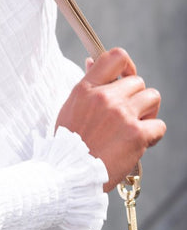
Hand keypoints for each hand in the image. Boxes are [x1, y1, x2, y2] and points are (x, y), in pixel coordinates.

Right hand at [56, 48, 165, 191]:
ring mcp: (123, 114)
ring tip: (136, 125)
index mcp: (87, 88)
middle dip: (136, 97)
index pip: (115, 57)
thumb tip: (92, 62)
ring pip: (153, 97)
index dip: (127, 65)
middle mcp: (106, 97)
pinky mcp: (137, 134)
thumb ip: (87, 84)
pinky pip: (159, 125)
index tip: (126, 78)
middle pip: (137, 82)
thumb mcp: (72, 106)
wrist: (70, 172)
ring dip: (148, 111)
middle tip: (129, 114)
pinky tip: (140, 142)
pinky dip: (153, 134)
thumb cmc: (69, 142)